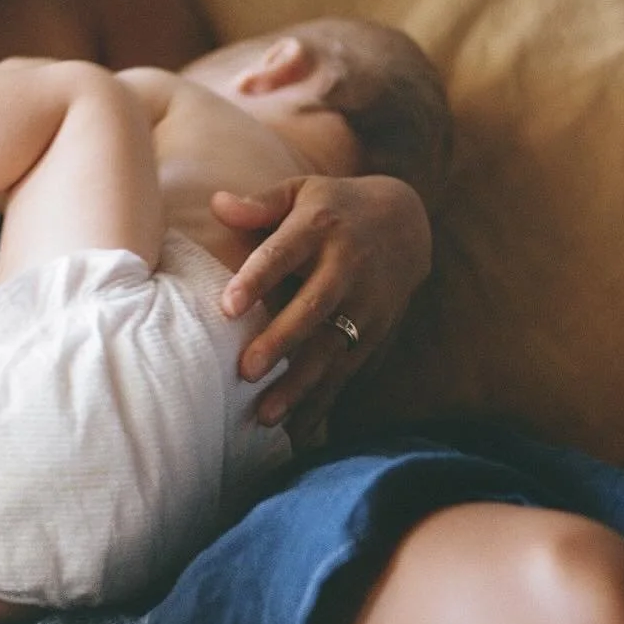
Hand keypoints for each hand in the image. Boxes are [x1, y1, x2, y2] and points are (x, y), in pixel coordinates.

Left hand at [212, 174, 431, 442]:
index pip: (283, 254)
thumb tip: (216, 204)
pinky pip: (348, 370)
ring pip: (332, 348)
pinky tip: (297, 430)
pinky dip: (323, 401)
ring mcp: (366, 303)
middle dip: (280, 342)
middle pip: (313, 308)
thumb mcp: (301, 192)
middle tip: (245, 372)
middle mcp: (347, 267)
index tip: (228, 307)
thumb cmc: (333, 207)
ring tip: (265, 415)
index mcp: (319, 228)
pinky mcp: (377, 332)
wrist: (406, 223)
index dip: (257, 279)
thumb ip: (259, 204)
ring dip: (300, 384)